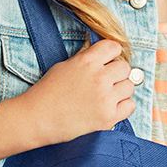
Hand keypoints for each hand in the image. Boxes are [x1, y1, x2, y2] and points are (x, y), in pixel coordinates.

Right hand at [0, 39, 135, 160]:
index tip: (108, 61)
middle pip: (125, 68)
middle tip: (106, 82)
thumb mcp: (65, 65)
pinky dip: (123, 107)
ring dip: (121, 90)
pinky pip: (130, 106)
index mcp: (87, 61)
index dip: (112, 54)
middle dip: (117, 73)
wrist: (36, 119)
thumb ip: (86, 57)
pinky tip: (110, 107)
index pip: (115, 47)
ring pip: (129, 86)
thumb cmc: (47, 92)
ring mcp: (105, 98)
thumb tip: (102, 50)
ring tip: (106, 96)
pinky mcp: (108, 117)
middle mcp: (99, 77)